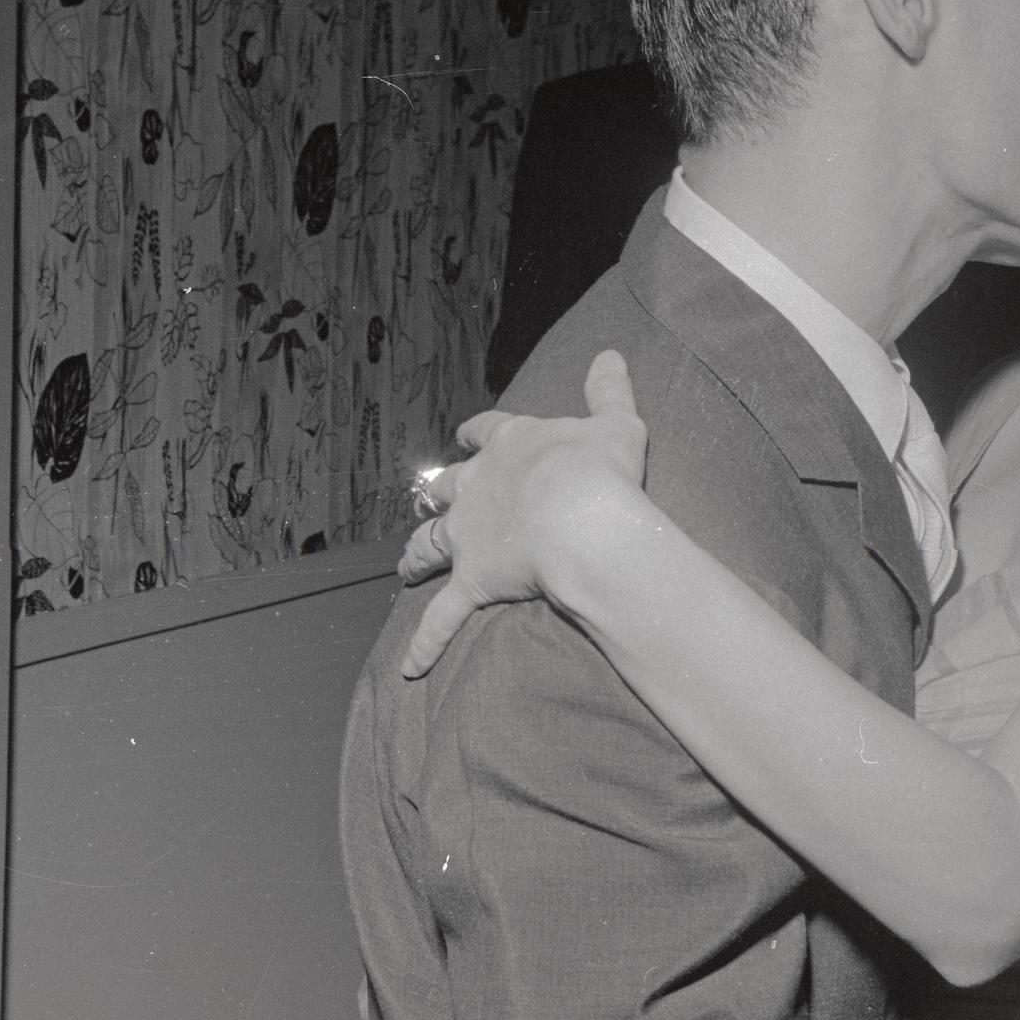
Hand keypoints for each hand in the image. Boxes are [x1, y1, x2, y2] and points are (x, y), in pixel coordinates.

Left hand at [398, 350, 646, 679]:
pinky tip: (410, 667)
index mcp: (511, 444)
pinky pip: (443, 617)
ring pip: (430, 542)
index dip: (476, 433)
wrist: (580, 515)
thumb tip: (610, 353)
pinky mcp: (471, 580)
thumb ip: (609, 389)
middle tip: (430, 500)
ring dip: (416, 554)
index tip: (465, 434)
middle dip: (438, 494)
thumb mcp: (615, 421)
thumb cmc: (601, 469)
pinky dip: (425, 641)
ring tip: (404, 567)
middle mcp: (478, 486)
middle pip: (446, 488)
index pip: (486, 431)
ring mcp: (469, 535)